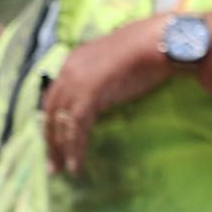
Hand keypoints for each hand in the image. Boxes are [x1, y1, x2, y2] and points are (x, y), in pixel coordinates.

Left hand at [42, 17, 172, 176]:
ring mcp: (77, 81)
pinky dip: (76, 148)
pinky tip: (77, 165)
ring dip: (61, 149)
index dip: (51, 121)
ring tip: (64, 169)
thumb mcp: (113, 67)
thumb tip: (99, 101)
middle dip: (50, 140)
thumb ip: (100, 82)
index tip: (54, 141)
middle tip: (53, 164)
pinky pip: (76, 127)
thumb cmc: (147, 53)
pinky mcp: (90, 94)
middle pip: (50, 111)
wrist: (161, 41)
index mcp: (73, 62)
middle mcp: (69, 70)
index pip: (53, 97)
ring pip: (61, 122)